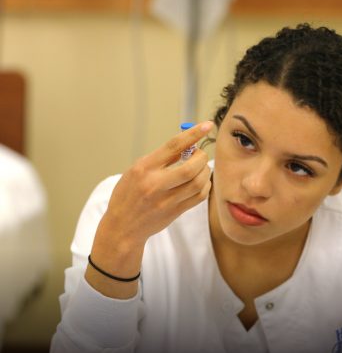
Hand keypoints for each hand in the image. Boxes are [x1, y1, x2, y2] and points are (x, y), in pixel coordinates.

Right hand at [102, 121, 213, 249]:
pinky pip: (199, 196)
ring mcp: (166, 200)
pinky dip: (205, 185)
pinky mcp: (175, 212)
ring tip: (201, 166)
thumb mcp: (136, 170)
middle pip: (191, 167)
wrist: (123, 227)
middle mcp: (155, 184)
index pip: (173, 146)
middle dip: (202, 156)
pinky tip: (201, 181)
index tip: (207, 125)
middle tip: (200, 154)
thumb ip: (160, 158)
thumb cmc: (128, 194)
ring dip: (205, 170)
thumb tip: (187, 144)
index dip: (193, 133)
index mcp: (144, 168)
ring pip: (198, 182)